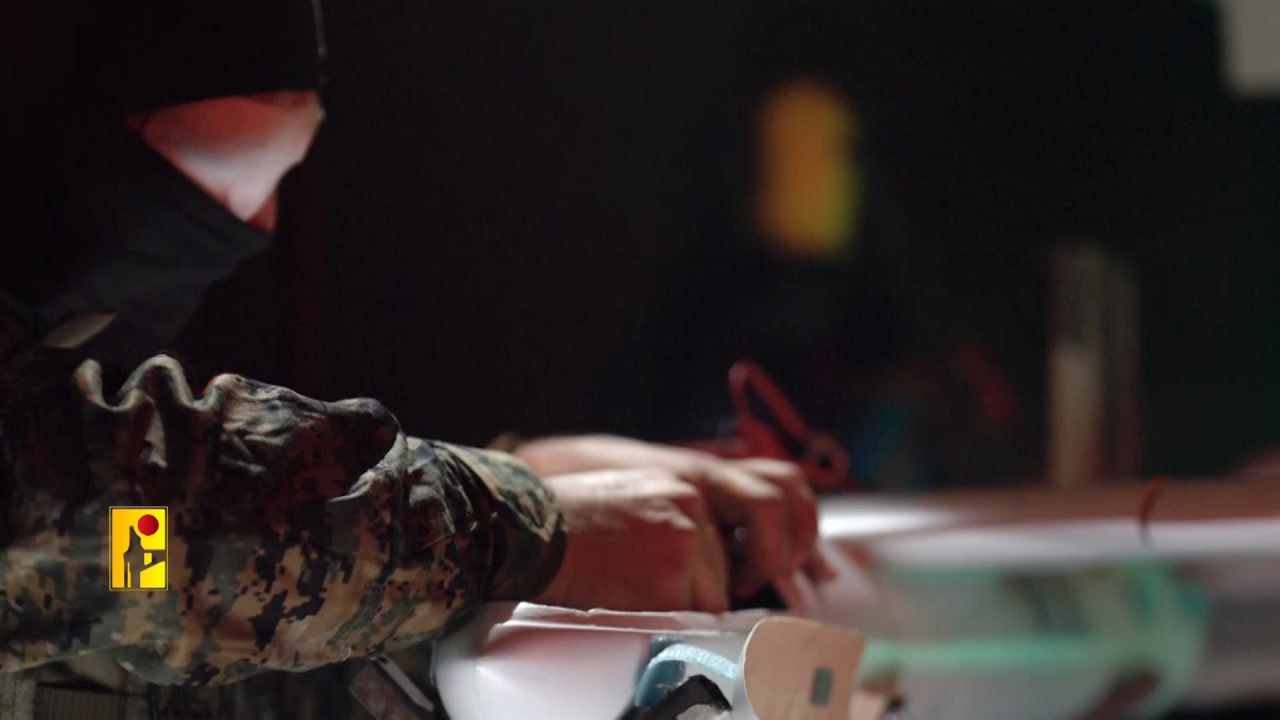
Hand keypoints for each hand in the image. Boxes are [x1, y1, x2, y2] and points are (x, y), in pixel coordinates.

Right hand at [535, 469, 730, 611]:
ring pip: (708, 602)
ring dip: (676, 610)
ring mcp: (685, 543)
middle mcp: (691, 509)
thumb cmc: (562, 523)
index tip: (687, 588)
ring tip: (627, 594)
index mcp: (682, 490)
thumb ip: (667, 523)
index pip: (716, 546)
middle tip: (637, 589)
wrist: (530, 535)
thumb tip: (689, 562)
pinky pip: (686, 621)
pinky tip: (625, 604)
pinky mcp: (670, 579)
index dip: (699, 575)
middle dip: (688, 593)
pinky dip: (661, 624)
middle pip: (718, 576)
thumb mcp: (628, 502)